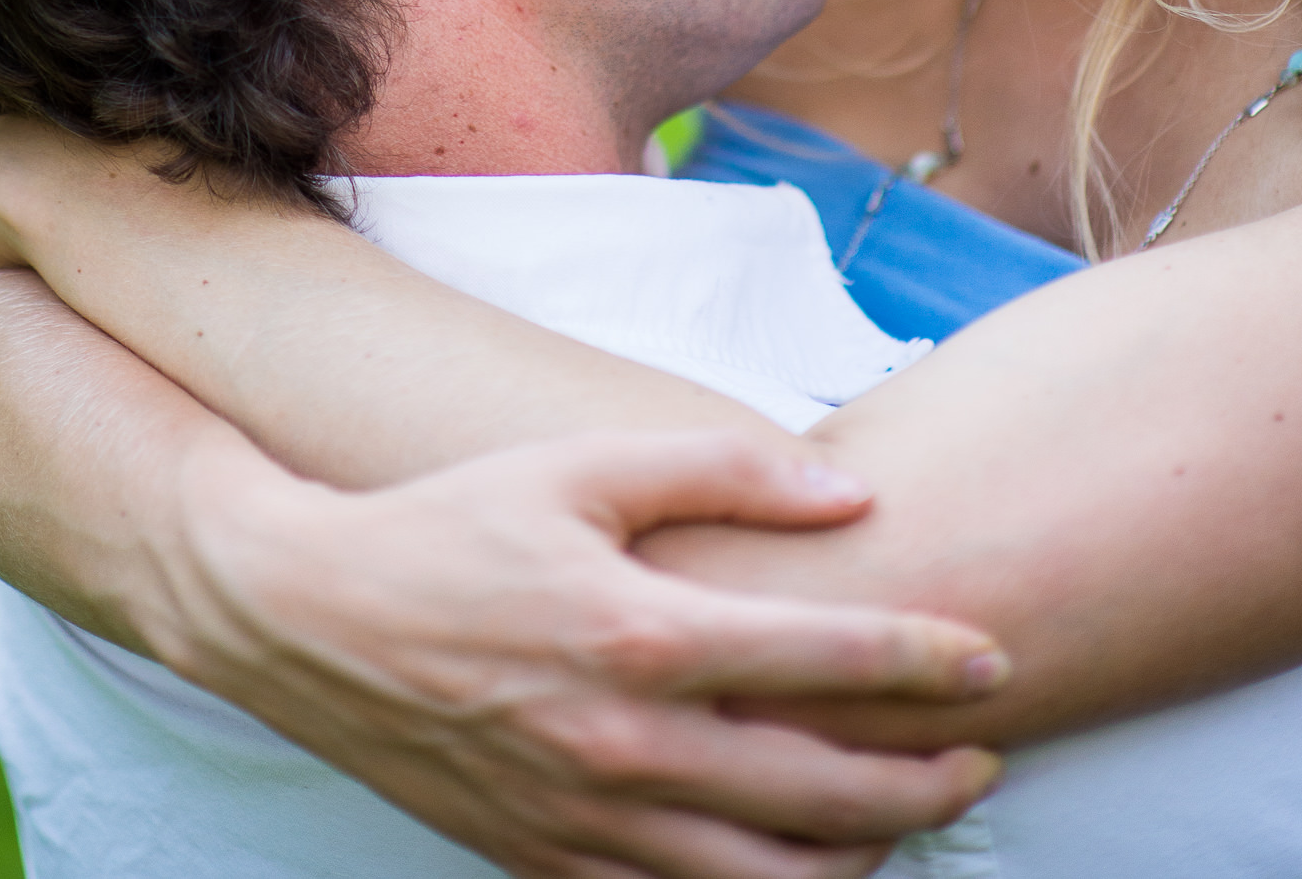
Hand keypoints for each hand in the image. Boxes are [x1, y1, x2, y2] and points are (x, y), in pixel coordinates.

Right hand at [163, 421, 1005, 878]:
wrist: (309, 618)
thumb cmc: (452, 525)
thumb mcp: (579, 462)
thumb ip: (719, 468)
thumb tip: (847, 494)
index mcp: (639, 632)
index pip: (823, 658)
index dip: (925, 661)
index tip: (992, 659)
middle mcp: (624, 745)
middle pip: (822, 793)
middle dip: (925, 782)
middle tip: (981, 759)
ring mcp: (586, 822)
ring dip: (861, 859)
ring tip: (902, 820)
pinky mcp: (546, 865)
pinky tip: (790, 862)